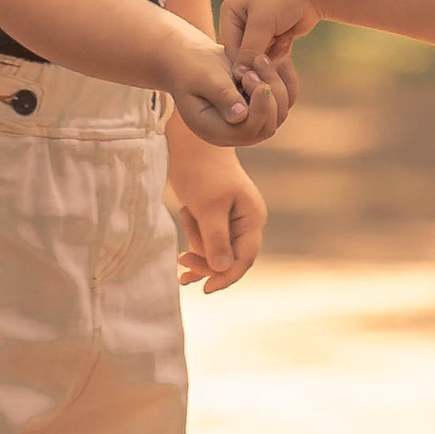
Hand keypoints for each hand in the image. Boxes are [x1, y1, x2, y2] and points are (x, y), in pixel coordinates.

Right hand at [168, 34, 282, 149]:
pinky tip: (282, 62)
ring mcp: (249, 123)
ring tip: (260, 59)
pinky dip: (287, 83)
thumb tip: (240, 116)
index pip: (247, 131)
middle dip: (270, 93)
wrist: (190, 59)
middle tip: (256, 63)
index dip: (259, 109)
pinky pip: (283, 102)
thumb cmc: (191, 66)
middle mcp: (234, 132)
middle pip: (268, 126)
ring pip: (279, 114)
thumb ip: (221, 96)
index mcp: (214, 130)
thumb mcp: (203, 78)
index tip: (255, 78)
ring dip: (278, 84)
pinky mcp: (259, 109)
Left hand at [172, 156, 265, 292]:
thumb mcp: (208, 207)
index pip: (245, 258)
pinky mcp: (216, 219)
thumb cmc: (202, 171)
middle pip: (230, 258)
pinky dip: (196, 252)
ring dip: (197, 248)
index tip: (205, 289)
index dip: (227, 276)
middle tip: (182, 260)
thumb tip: (223, 269)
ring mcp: (232, 221)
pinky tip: (183, 268)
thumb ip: (216, 239)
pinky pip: (209, 244)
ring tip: (185, 222)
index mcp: (252, 218)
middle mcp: (246, 222)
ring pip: (216, 252)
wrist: (192, 144)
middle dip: (206, 261)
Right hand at [219, 0, 325, 76]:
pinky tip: (289, 35)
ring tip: (283, 34)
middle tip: (275, 43)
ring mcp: (258, 27)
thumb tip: (239, 75)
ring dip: (273, 51)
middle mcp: (241, 19)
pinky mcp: (273, 34)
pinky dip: (281, 49)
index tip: (256, 68)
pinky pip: (272, 53)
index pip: (229, 46)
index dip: (242, 60)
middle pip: (244, 52)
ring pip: (259, 55)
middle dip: (261, 53)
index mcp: (230, 11)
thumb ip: (248, 51)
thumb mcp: (262, 24)